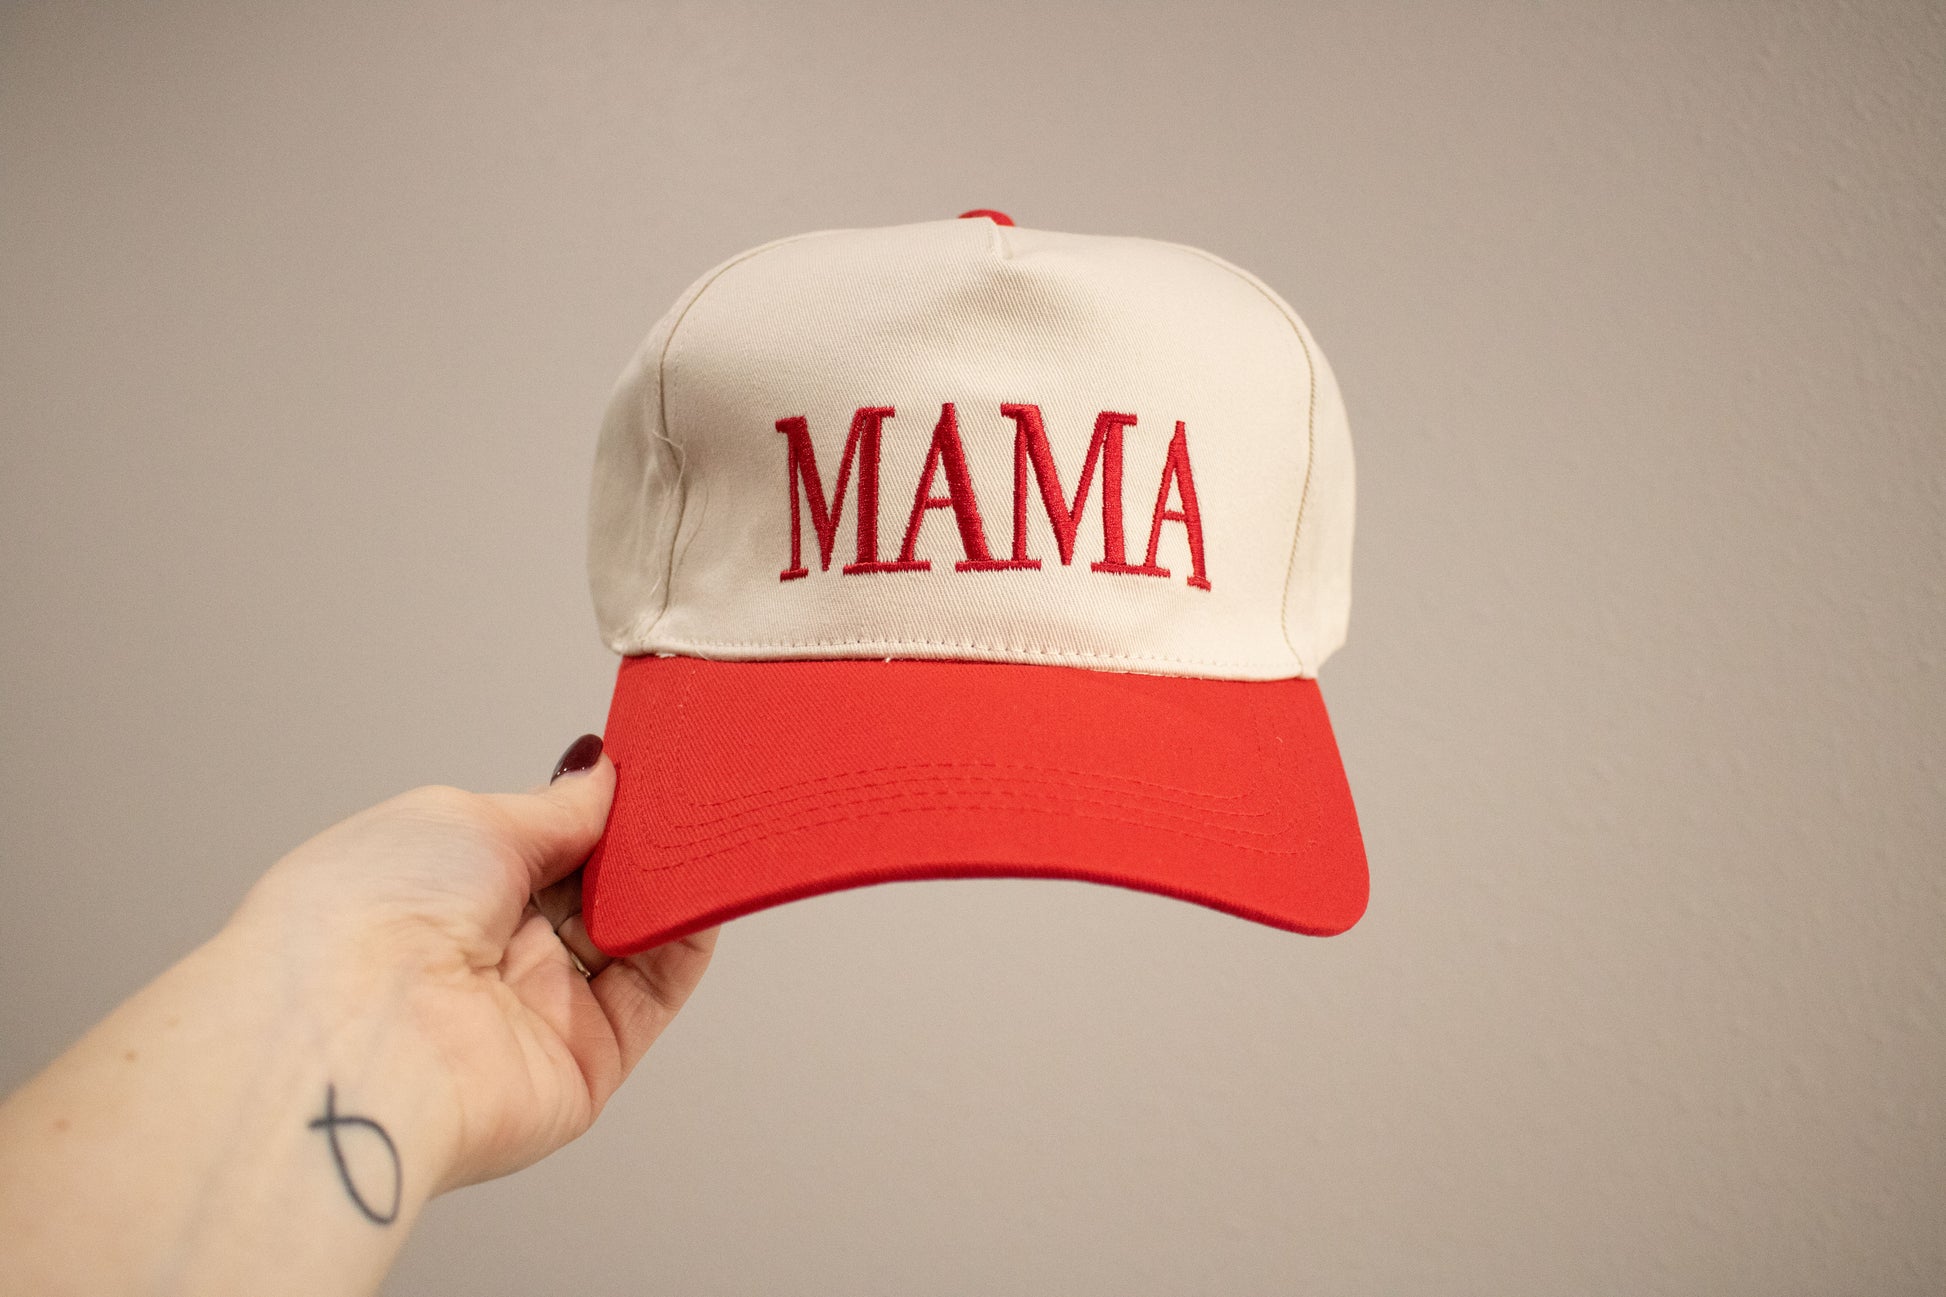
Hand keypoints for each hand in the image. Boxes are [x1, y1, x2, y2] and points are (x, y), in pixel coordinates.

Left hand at [228, 735, 718, 1191]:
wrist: (353, 1040)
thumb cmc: (370, 917)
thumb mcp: (470, 818)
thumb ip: (556, 807)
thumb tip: (603, 778)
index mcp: (445, 890)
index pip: (547, 844)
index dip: (598, 810)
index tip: (648, 777)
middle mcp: (488, 954)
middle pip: (594, 891)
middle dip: (638, 848)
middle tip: (680, 804)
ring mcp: (538, 1011)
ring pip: (632, 941)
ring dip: (668, 891)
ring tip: (698, 840)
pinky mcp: (583, 1065)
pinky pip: (651, 997)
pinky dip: (685, 946)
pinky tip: (701, 898)